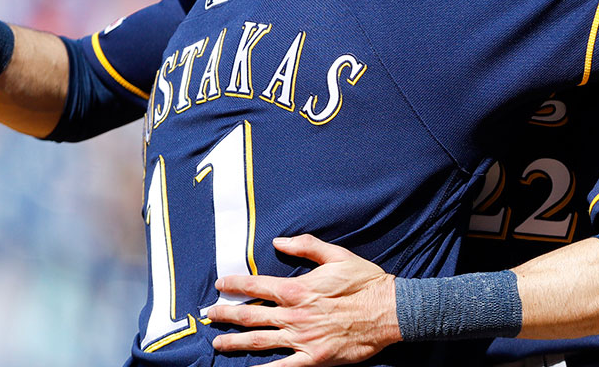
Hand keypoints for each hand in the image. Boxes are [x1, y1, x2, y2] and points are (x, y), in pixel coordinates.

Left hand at [207, 234, 399, 365]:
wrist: (389, 312)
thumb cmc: (365, 282)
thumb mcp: (337, 255)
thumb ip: (306, 247)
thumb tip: (278, 242)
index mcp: (297, 289)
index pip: (256, 285)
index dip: (235, 284)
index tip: (220, 284)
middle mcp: (294, 315)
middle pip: (250, 315)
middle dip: (225, 314)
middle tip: (210, 315)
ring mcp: (301, 339)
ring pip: (258, 341)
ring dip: (234, 342)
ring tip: (217, 343)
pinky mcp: (312, 358)